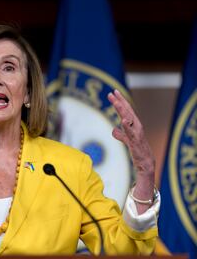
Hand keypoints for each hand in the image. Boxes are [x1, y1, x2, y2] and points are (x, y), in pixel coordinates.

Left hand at [107, 90, 154, 212]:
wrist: (146, 166)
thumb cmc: (137, 152)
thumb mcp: (126, 141)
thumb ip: (121, 134)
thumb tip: (114, 129)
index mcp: (133, 126)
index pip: (125, 111)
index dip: (120, 101)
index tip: (112, 92)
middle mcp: (136, 128)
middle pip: (128, 112)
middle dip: (120, 102)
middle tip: (112, 92)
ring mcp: (137, 135)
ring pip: (130, 120)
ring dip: (123, 111)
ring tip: (116, 102)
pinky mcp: (137, 144)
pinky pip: (132, 134)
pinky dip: (128, 127)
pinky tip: (123, 121)